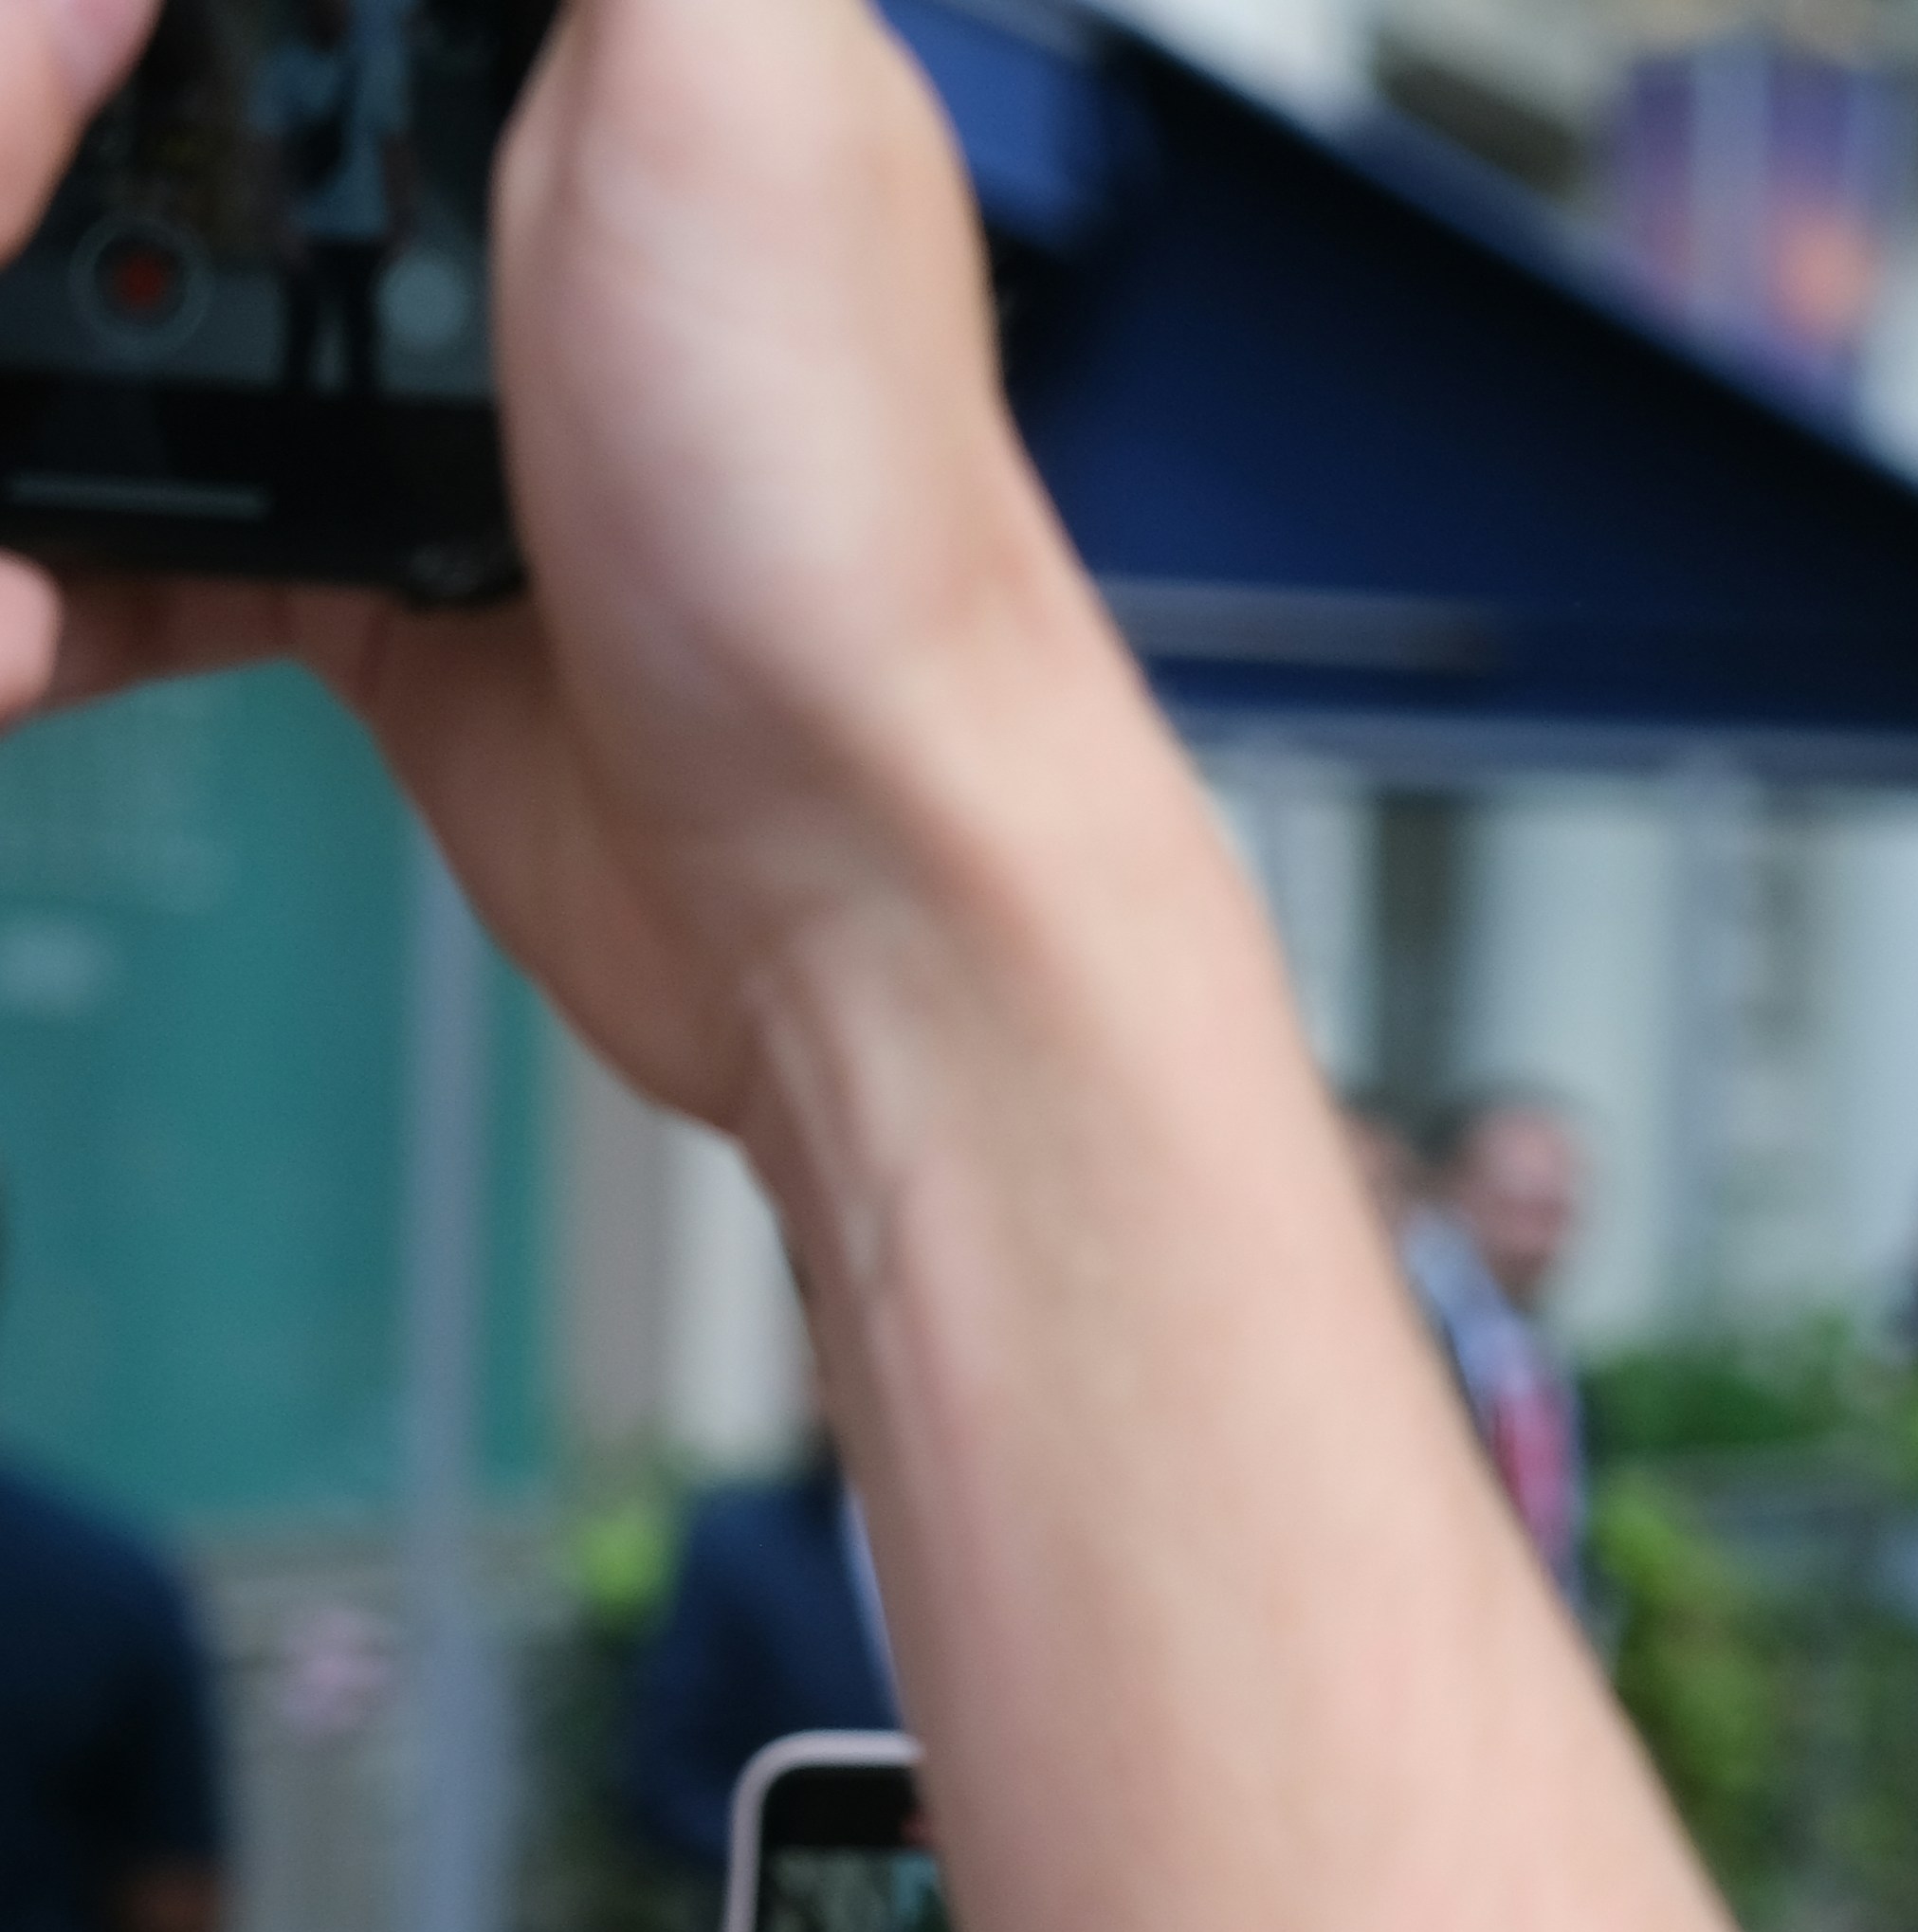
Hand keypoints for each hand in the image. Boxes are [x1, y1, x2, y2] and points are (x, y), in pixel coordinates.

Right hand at [7, 0, 1178, 1124]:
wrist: (861, 888)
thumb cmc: (850, 518)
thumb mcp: (739, 66)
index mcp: (576, 22)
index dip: (108, 25)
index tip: (63, 72)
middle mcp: (494, 176)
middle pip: (133, 89)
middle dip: (25, 158)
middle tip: (9, 231)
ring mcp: (414, 375)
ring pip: (92, 291)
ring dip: (15, 360)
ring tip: (6, 439)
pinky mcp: (354, 565)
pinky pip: (103, 511)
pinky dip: (27, 559)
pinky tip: (15, 604)